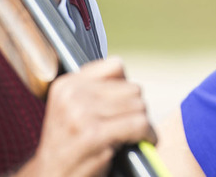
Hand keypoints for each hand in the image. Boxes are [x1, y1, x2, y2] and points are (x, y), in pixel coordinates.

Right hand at [17, 57, 155, 176]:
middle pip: (132, 89)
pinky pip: (139, 125)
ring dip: (143, 124)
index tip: (121, 105)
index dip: (124, 87)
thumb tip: (128, 79)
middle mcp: (72, 95)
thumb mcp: (71, 110)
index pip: (115, 66)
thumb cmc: (68, 148)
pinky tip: (142, 142)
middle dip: (135, 109)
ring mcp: (82, 115)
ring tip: (131, 136)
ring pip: (139, 107)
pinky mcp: (94, 135)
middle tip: (127, 126)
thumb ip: (96, 90)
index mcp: (67, 84)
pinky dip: (148, 135)